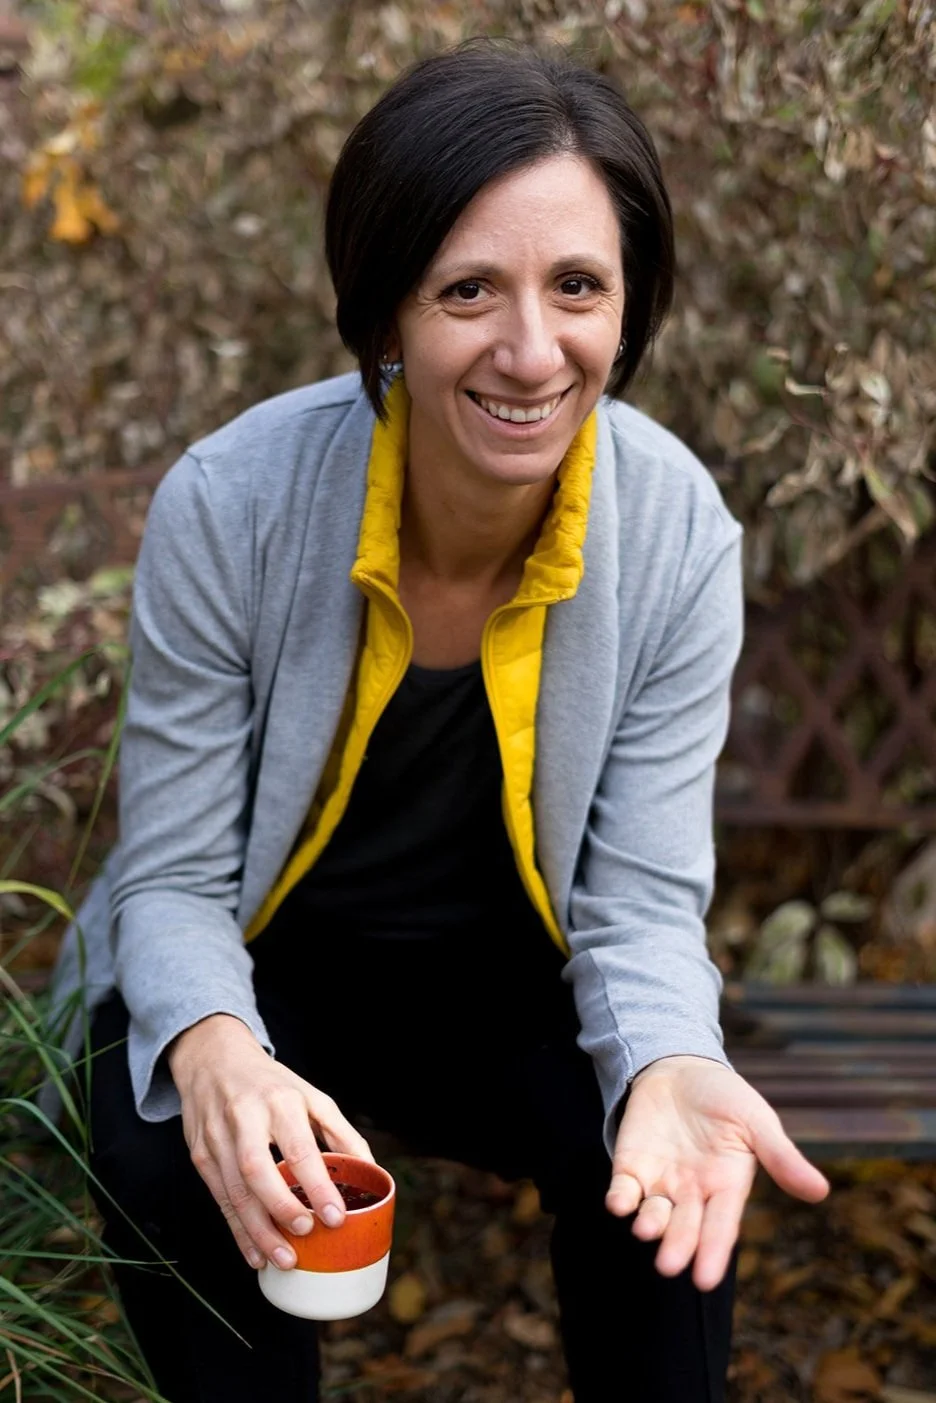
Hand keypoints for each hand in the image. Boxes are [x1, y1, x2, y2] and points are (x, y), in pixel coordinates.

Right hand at [168, 1014, 373, 1271]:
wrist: (213, 1058)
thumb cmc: (270, 1083)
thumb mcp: (310, 1095)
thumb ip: (340, 1133)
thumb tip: (371, 1171)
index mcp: (280, 1100)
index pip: (298, 1147)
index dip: (317, 1185)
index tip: (335, 1216)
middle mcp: (245, 1117)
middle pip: (257, 1170)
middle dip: (281, 1208)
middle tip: (305, 1234)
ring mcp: (217, 1138)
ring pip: (234, 1192)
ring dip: (258, 1231)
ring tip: (285, 1259)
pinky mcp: (200, 1155)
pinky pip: (219, 1199)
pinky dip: (238, 1231)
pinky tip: (256, 1254)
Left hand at [606, 1055, 829, 1291]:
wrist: (681, 1069)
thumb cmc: (726, 1099)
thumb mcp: (757, 1122)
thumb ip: (781, 1156)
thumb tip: (821, 1192)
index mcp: (726, 1187)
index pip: (720, 1226)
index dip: (712, 1252)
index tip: (704, 1280)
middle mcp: (692, 1193)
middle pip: (685, 1227)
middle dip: (677, 1246)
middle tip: (668, 1266)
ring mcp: (660, 1182)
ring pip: (653, 1214)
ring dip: (649, 1225)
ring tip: (646, 1230)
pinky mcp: (631, 1166)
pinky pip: (624, 1189)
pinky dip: (620, 1198)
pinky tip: (618, 1203)